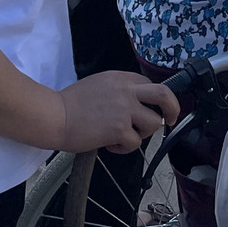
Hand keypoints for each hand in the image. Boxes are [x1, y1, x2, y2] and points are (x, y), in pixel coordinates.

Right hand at [57, 70, 177, 154]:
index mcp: (121, 78)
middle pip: (164, 95)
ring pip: (154, 123)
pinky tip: (109, 145)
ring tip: (124, 137)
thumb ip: (119, 90)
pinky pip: (135, 143)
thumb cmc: (69, 104)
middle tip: (171, 120)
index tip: (153, 109)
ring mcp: (125, 109)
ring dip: (143, 134)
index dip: (153, 100)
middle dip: (173, 108)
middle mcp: (127, 90)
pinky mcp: (119, 129)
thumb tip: (133, 103)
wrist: (54, 115)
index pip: (150, 85)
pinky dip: (125, 148)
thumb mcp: (99, 85)